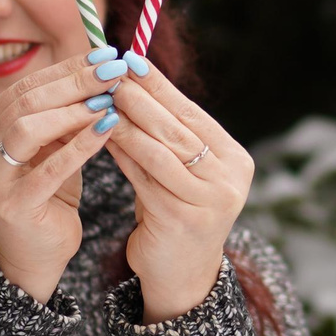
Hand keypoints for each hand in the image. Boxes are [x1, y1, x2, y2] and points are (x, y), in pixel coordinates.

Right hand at [0, 53, 113, 302]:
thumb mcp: (52, 146)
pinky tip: (108, 129)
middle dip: (75, 83)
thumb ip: (63, 112)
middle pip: (25, 101)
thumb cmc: (48, 191)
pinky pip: (49, 169)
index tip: (105, 56)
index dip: (66, 69)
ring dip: (73, 110)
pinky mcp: (11, 205)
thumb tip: (100, 68)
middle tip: (114, 71)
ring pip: (28, 128)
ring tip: (110, 101)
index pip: (25, 86)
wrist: (34, 253)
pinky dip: (80, 146)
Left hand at [99, 56, 254, 321]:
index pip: (193, 113)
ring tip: (101, 99)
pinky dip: (121, 153)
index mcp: (235, 160)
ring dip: (127, 121)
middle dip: (141, 98)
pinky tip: (101, 136)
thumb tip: (133, 83)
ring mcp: (210, 200)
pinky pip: (144, 176)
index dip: (161, 86)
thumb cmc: (175, 214)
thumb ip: (166, 138)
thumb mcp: (178, 173)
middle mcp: (230, 178)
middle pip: (178, 128)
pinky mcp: (184, 218)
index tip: (132, 59)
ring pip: (160, 150)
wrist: (181, 276)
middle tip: (112, 72)